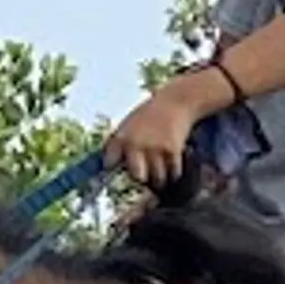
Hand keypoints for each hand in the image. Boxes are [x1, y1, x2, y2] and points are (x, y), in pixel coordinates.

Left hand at [105, 68, 220, 193]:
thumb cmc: (149, 114)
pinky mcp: (172, 151)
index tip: (117, 176)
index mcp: (121, 138)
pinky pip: (173, 173)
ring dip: (159, 181)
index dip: (113, 172)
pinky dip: (173, 174)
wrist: (175, 102)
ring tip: (159, 177)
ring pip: (157, 179)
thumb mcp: (128, 125)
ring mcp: (155, 148)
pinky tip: (171, 168)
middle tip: (145, 180)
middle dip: (141, 181)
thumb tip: (111, 167)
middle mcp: (136, 145)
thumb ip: (120, 144)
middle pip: (137, 177)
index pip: (109, 163)